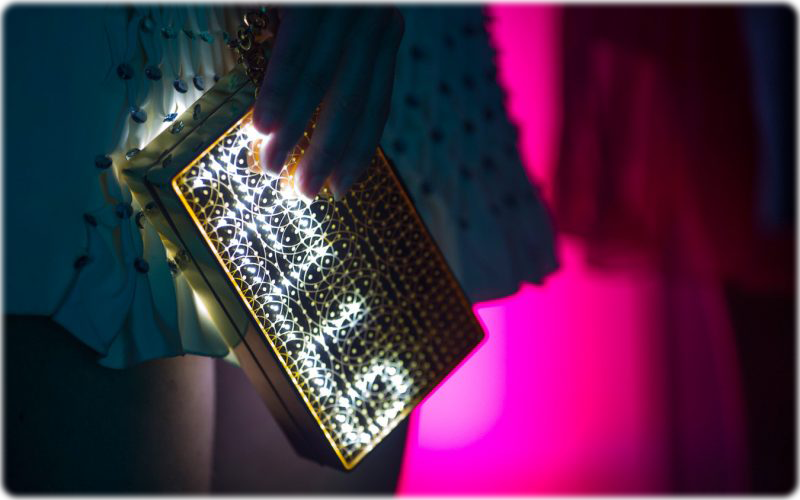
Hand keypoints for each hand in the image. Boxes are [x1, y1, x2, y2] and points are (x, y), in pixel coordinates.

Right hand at [252, 0, 403, 199]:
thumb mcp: (319, 30)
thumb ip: (323, 69)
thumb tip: (296, 131)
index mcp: (381, 33)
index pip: (376, 103)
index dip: (359, 150)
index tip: (340, 190)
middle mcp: (377, 15)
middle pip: (356, 98)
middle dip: (329, 151)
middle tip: (304, 194)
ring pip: (328, 77)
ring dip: (298, 129)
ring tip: (272, 168)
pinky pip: (300, 46)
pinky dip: (281, 88)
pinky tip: (263, 126)